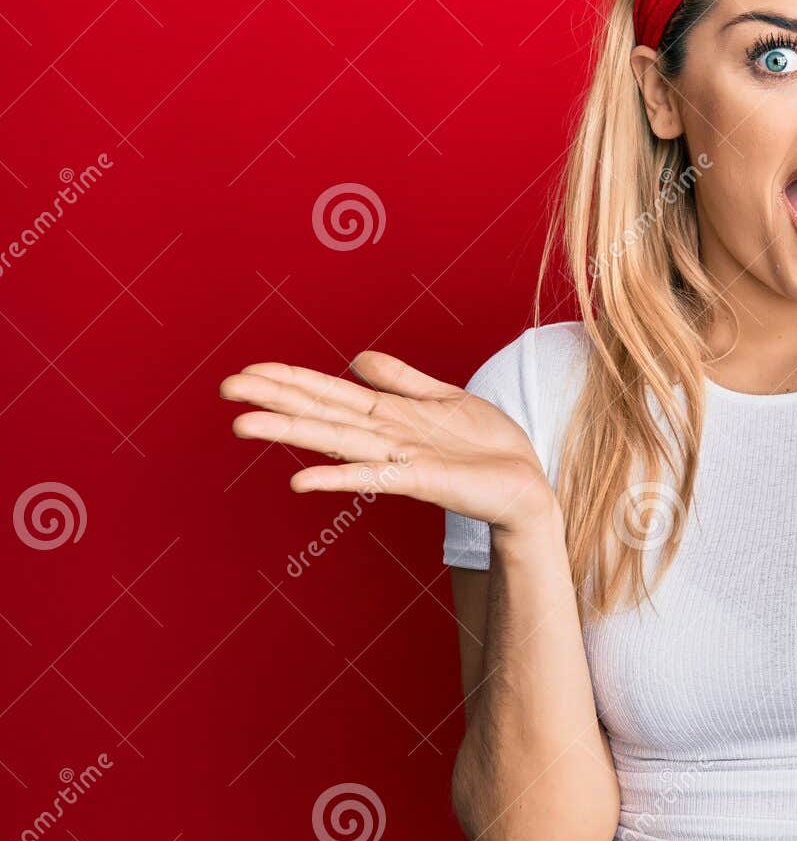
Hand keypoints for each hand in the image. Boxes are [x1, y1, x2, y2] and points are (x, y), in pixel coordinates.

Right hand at [219, 350, 555, 535]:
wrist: (526, 481)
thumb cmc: (487, 445)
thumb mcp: (444, 398)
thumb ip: (401, 380)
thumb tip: (358, 359)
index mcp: (390, 414)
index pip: (329, 391)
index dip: (290, 379)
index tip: (246, 370)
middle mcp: (386, 436)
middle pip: (321, 412)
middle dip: (275, 399)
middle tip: (225, 389)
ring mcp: (399, 459)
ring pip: (335, 440)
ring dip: (291, 431)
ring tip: (245, 425)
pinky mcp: (421, 479)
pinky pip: (373, 476)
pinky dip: (338, 477)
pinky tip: (301, 479)